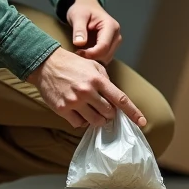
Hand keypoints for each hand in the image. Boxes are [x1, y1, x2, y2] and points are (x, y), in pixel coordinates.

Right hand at [27, 47, 146, 129]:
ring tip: (90, 109)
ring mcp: (75, 101)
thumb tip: (114, 98)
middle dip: (109, 113)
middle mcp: (87, 91)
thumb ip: (105, 80)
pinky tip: (78, 111)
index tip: (142, 122)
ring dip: (97, 119)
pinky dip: (81, 121)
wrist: (45, 64)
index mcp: (97, 79)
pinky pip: (79, 124)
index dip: (133, 112)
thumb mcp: (92, 65)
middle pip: (108, 113)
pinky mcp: (63, 109)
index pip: (120, 99)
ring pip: (95, 121)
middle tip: (103, 107)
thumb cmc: (71, 64)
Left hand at [66, 0, 122, 63]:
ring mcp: (114, 43)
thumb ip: (79, 29)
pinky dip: (94, 59)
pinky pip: (103, 58)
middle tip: (77, 53)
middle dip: (91, 57)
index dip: (91, 53)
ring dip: (93, 59)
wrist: (86, 7)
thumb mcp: (78, 16)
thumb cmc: (82, 10)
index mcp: (111, 26)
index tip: (78, 53)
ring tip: (80, 52)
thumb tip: (79, 43)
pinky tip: (84, 53)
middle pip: (106, 55)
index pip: (104, 46)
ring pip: (106, 59)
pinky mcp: (110, 47)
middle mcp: (116, 36)